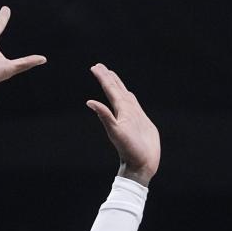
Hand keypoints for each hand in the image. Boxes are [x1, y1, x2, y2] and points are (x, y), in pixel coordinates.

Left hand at [87, 65, 160, 184]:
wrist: (141, 164)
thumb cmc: (129, 150)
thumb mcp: (115, 131)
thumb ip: (105, 115)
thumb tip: (89, 102)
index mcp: (119, 111)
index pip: (110, 90)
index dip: (103, 78)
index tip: (94, 67)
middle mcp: (125, 111)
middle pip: (116, 90)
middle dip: (108, 78)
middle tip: (99, 66)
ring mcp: (133, 116)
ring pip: (125, 95)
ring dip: (118, 85)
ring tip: (112, 76)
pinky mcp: (142, 121)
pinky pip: (134, 105)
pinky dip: (130, 97)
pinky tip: (128, 96)